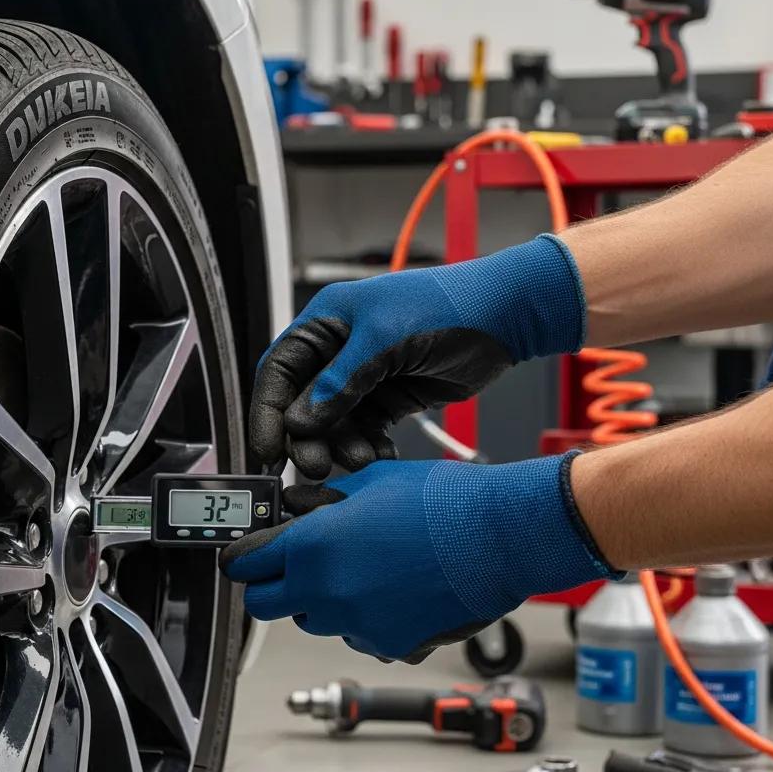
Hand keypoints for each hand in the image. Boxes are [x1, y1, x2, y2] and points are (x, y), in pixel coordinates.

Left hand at [220, 454, 618, 662]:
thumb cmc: (442, 501)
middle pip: (265, 605)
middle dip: (270, 583)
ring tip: (356, 568)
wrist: (500, 536)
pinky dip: (362, 616)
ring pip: (313, 620)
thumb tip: (298, 506)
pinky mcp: (389, 644)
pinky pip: (358, 635)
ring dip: (319, 600)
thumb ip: (324, 500)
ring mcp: (357, 625)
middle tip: (290, 563)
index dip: (241, 556)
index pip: (245, 563)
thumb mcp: (371, 481)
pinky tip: (391, 588)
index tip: (243, 553)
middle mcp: (327, 592)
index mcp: (313, 546)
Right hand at [251, 235, 584, 478]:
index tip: (268, 449)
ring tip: (357, 460)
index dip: (268, 411)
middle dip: (307, 437)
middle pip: (304, 403)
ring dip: (339, 445)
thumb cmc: (446, 305)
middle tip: (316, 466)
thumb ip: (340, 381)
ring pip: (334, 422)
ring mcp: (365, 375)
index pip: (280, 370)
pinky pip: (365, 429)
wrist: (504, 316)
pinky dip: (366, 446)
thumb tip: (300, 420)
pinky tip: (377, 456)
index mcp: (327, 321)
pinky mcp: (390, 397)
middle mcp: (340, 349)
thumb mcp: (386, 338)